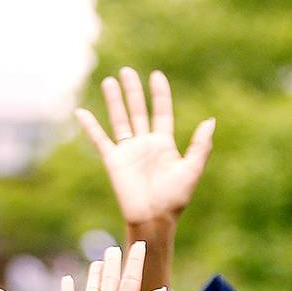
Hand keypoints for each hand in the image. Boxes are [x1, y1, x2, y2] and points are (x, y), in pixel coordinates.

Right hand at [56, 244, 167, 290]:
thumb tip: (161, 289)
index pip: (131, 281)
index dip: (135, 262)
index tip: (141, 244)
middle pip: (112, 280)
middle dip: (114, 263)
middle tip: (116, 247)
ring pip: (93, 288)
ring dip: (96, 273)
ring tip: (100, 259)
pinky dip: (66, 290)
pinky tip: (67, 279)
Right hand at [75, 68, 214, 230]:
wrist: (153, 218)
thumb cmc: (175, 198)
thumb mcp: (192, 170)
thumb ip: (200, 145)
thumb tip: (210, 121)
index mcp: (164, 144)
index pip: (161, 112)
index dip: (160, 94)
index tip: (156, 75)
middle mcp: (144, 144)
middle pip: (138, 110)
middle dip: (133, 91)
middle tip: (127, 71)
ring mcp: (128, 151)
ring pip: (120, 119)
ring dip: (114, 101)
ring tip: (110, 81)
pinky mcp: (113, 161)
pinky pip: (100, 140)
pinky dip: (90, 126)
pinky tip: (81, 112)